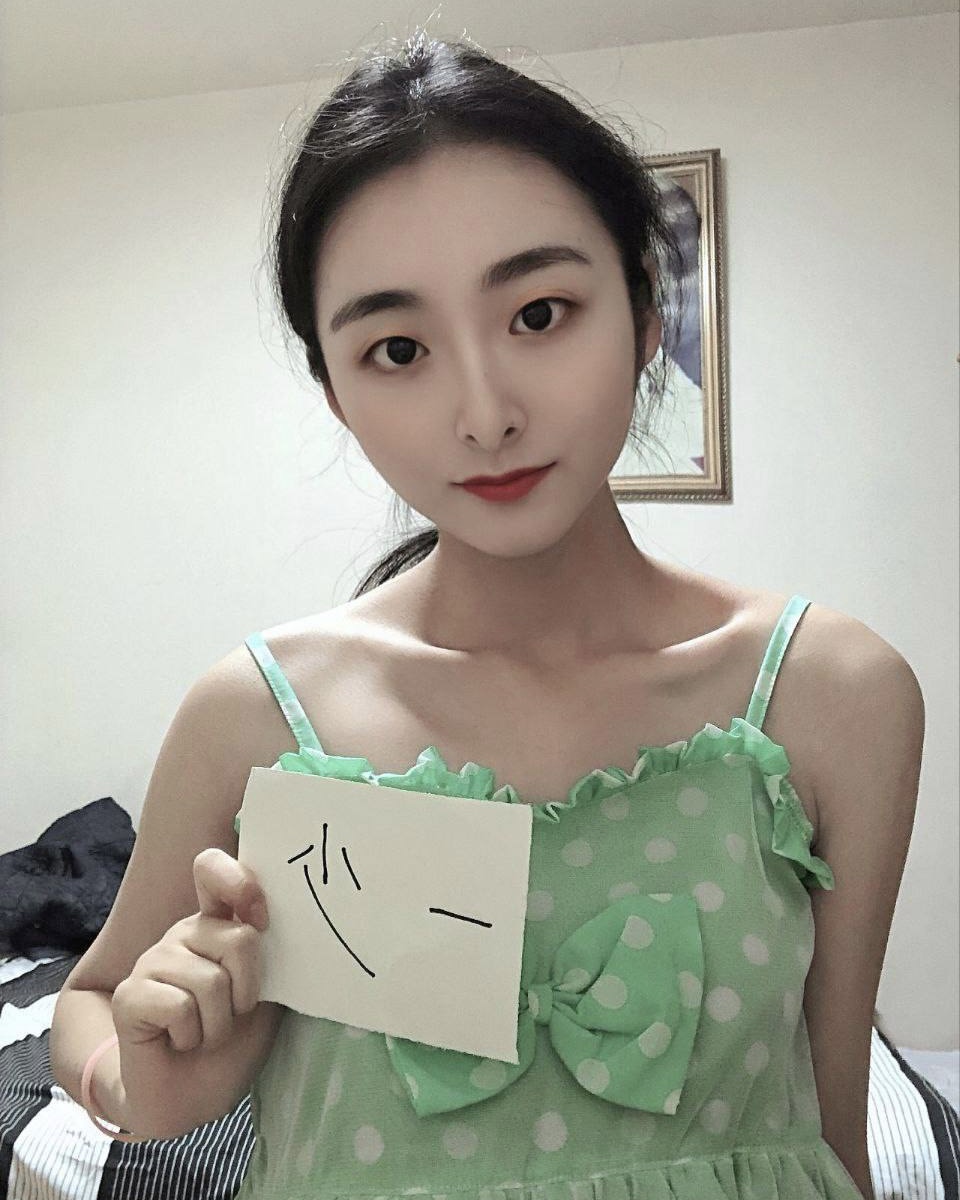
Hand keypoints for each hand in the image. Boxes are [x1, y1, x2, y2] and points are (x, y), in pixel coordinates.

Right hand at [112, 849, 267, 1053]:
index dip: (238, 882)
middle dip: (246, 993)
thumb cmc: (230, 1045)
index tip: (262, 916)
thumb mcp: (266, 997)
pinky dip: (189, 1036)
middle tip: (230, 1016)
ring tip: (203, 1034)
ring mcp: (153, 961)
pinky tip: (177, 1043)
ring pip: (210, 980)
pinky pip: (179, 1006)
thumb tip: (278, 919)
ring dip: (218, 1023)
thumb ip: (272, 956)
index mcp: (216, 926)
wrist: (191, 1100)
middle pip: (237, 939)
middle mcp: (183, 934)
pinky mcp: (129, 995)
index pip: (214, 871)